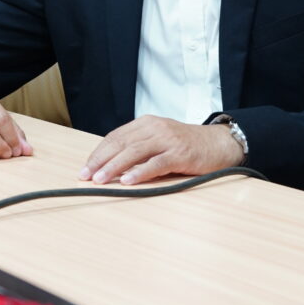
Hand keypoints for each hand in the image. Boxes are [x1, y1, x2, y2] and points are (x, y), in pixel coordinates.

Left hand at [79, 115, 242, 184]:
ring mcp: (167, 140)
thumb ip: (138, 147)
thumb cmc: (186, 144)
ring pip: (135, 152)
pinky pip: (156, 163)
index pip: (116, 137)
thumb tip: (110, 165)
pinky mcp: (179, 154)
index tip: (86, 167)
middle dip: (101, 160)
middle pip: (121, 143)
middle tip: (86, 175)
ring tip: (101, 179)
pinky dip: (141, 172)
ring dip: (115, 167)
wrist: (218, 143)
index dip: (99, 152)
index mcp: (146, 123)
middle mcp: (155, 128)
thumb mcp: (159, 139)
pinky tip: (128, 181)